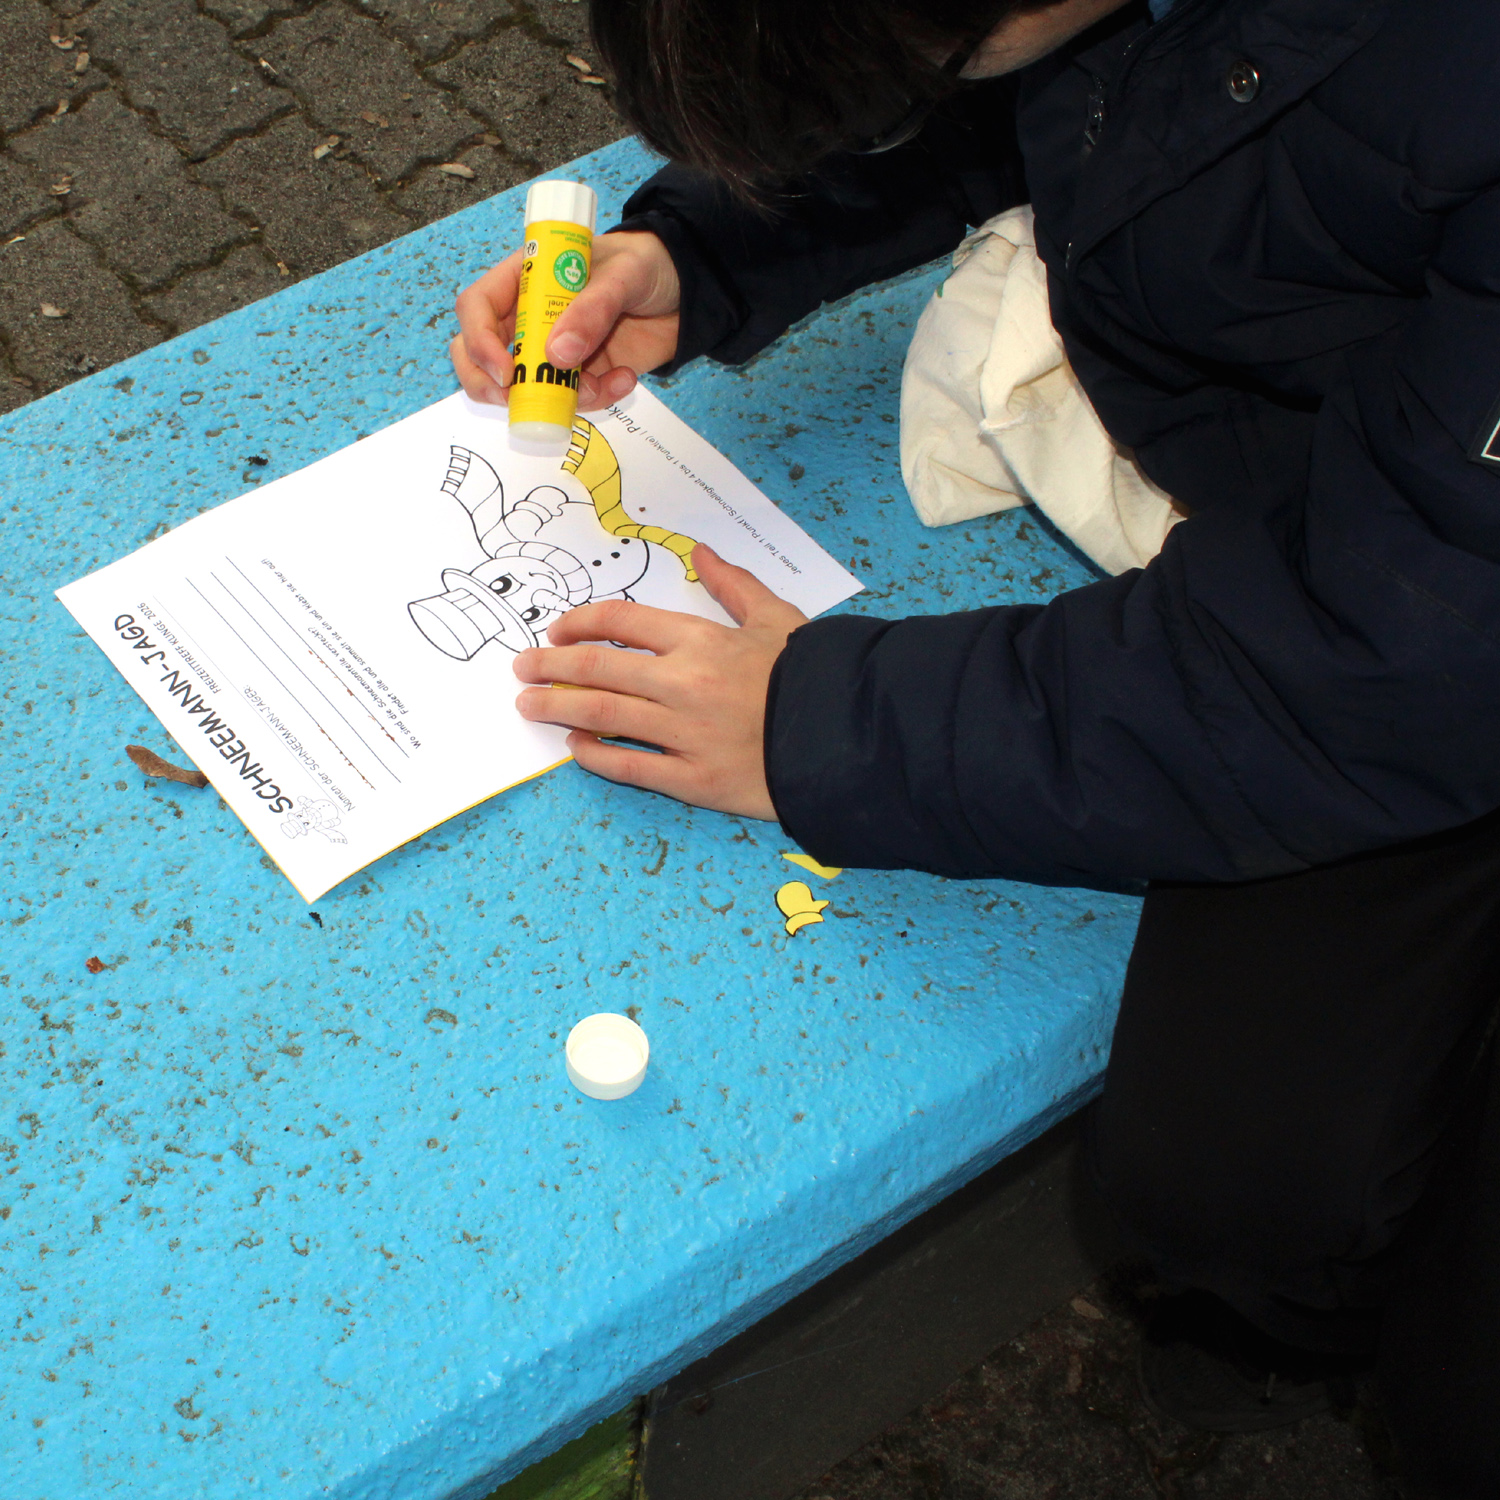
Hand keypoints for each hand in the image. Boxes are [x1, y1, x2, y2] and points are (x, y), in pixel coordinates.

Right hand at [451, 230, 680, 411]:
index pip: (478, 308)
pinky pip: (573, 401)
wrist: (687, 291)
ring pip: (526, 389)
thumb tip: (556, 355)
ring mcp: (555, 350)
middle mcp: (531, 317)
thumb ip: (592, 310)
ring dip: (560, 398)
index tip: (506, 371)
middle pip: (480, 357)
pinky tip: (626, 379)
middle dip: (492, 386)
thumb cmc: (646, 263)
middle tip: (519, 401)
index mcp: (527, 279)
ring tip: (607, 382)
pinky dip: (598, 399)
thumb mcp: (623, 274)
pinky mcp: (582, 375)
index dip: (479, 341)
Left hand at [512, 545, 806, 818]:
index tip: (556, 629)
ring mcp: (684, 733)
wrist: (847, 738)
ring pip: (603, 715)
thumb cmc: (814, 677)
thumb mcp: (778, 618)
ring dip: (559, 707)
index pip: (621, 622)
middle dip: (552, 665)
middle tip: (522, 668)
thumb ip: (734, 585)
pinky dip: (597, 757)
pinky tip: (577, 749)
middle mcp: (682, 682)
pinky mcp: (692, 779)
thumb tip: (702, 553)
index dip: (579, 622)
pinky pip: (630, 766)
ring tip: (530, 706)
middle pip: (598, 668)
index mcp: (701, 639)